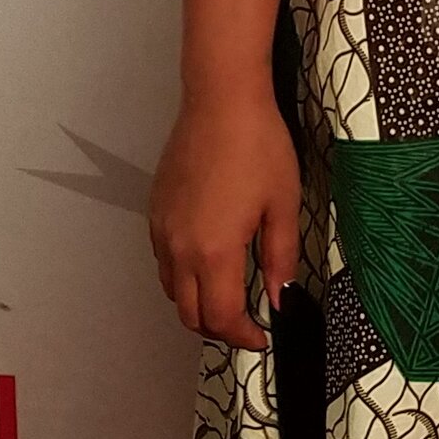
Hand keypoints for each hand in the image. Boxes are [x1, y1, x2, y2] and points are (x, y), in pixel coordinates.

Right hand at [150, 94, 302, 347]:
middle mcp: (180, 247)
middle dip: (218, 329)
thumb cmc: (257, 145)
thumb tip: (280, 297)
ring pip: (172, 290)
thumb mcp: (282, 205)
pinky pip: (163, 262)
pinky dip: (182, 276)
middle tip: (247, 324)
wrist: (221, 101)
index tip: (263, 337)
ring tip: (228, 295)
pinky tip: (208, 261)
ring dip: (197, 304)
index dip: (244, 337)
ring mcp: (162, 230)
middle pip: (189, 314)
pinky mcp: (155, 213)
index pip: (222, 316)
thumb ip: (280, 258)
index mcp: (214, 251)